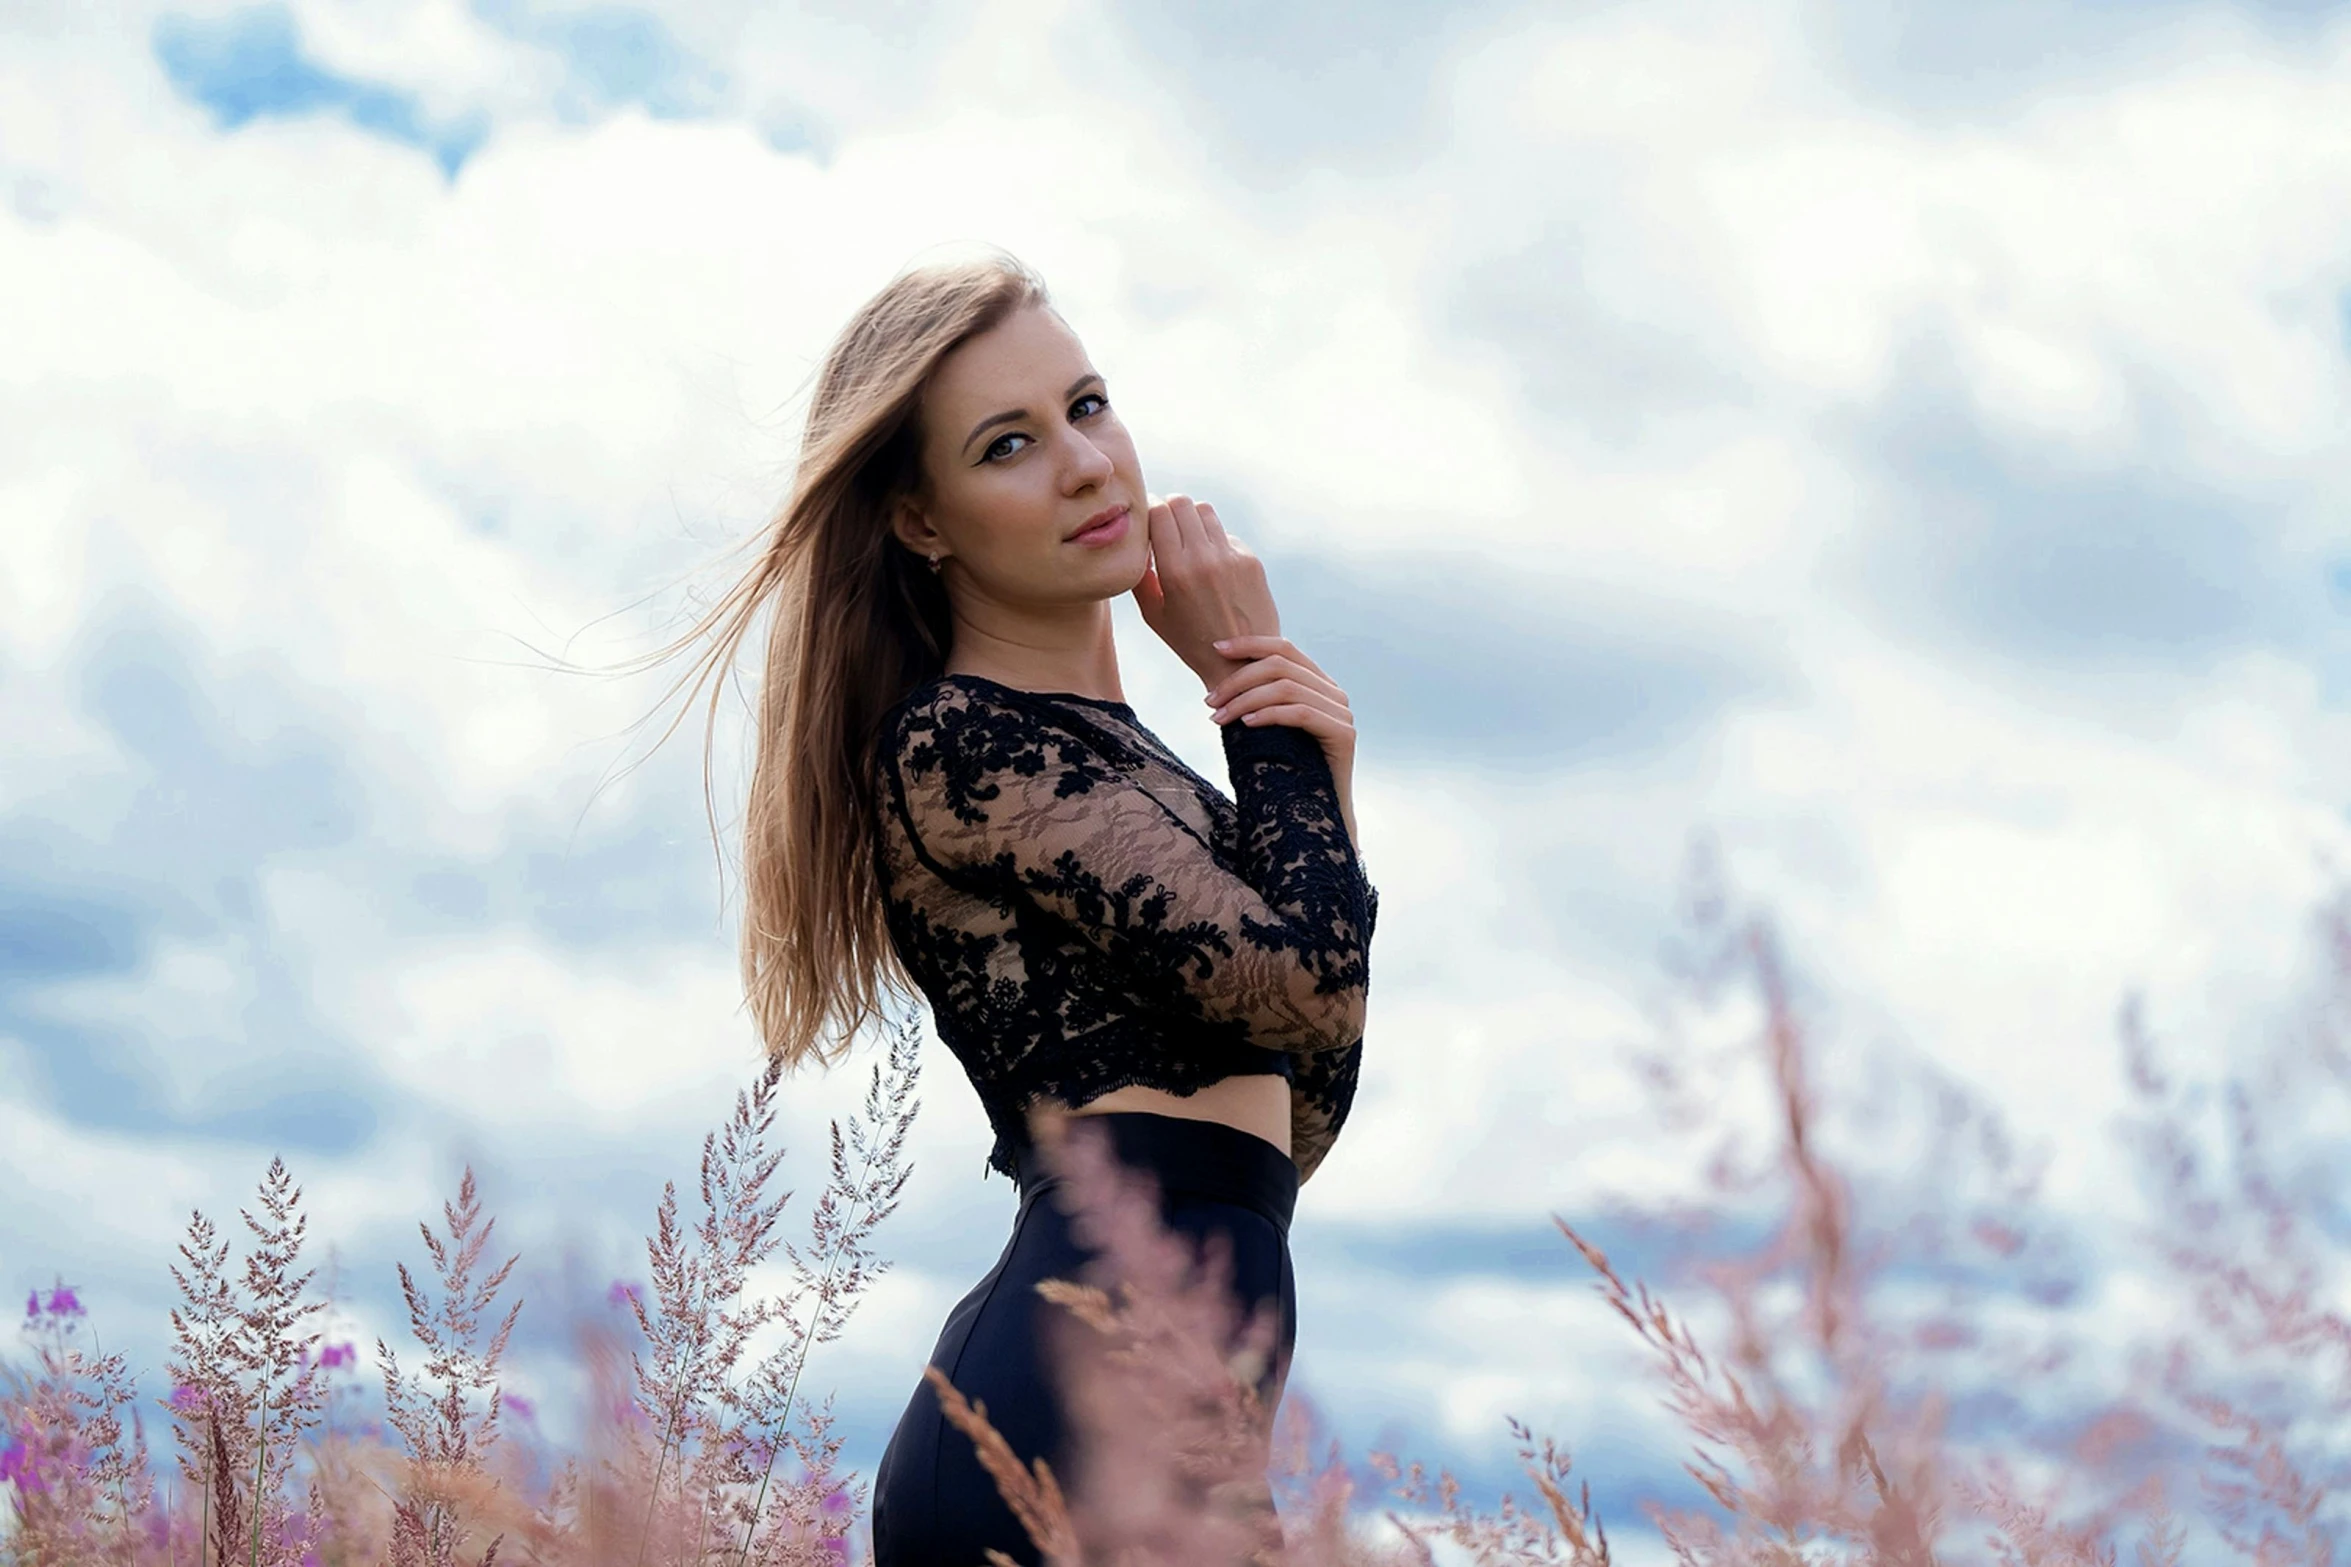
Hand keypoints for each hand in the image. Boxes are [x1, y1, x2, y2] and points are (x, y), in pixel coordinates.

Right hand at [1129, 494, 1280, 686]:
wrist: (1242, 663)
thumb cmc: (1190, 642)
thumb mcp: (1154, 614)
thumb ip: (1140, 576)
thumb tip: (1137, 543)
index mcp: (1176, 572)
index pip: (1160, 512)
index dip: (1150, 508)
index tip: (1147, 517)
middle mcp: (1204, 559)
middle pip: (1183, 503)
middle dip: (1170, 507)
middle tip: (1165, 522)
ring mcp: (1231, 557)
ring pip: (1205, 512)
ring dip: (1192, 518)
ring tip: (1187, 539)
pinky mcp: (1251, 561)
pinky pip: (1225, 535)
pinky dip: (1214, 541)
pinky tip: (1211, 564)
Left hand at [1203, 634, 1359, 851]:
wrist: (1318, 817)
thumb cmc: (1286, 773)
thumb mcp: (1268, 729)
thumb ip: (1258, 699)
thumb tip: (1219, 680)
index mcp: (1318, 684)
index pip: (1284, 648)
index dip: (1250, 644)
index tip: (1216, 649)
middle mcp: (1334, 693)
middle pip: (1281, 665)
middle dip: (1238, 680)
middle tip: (1209, 702)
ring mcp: (1342, 713)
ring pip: (1287, 687)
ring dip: (1245, 700)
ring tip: (1219, 718)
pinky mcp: (1344, 735)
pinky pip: (1300, 713)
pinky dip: (1268, 714)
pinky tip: (1245, 726)